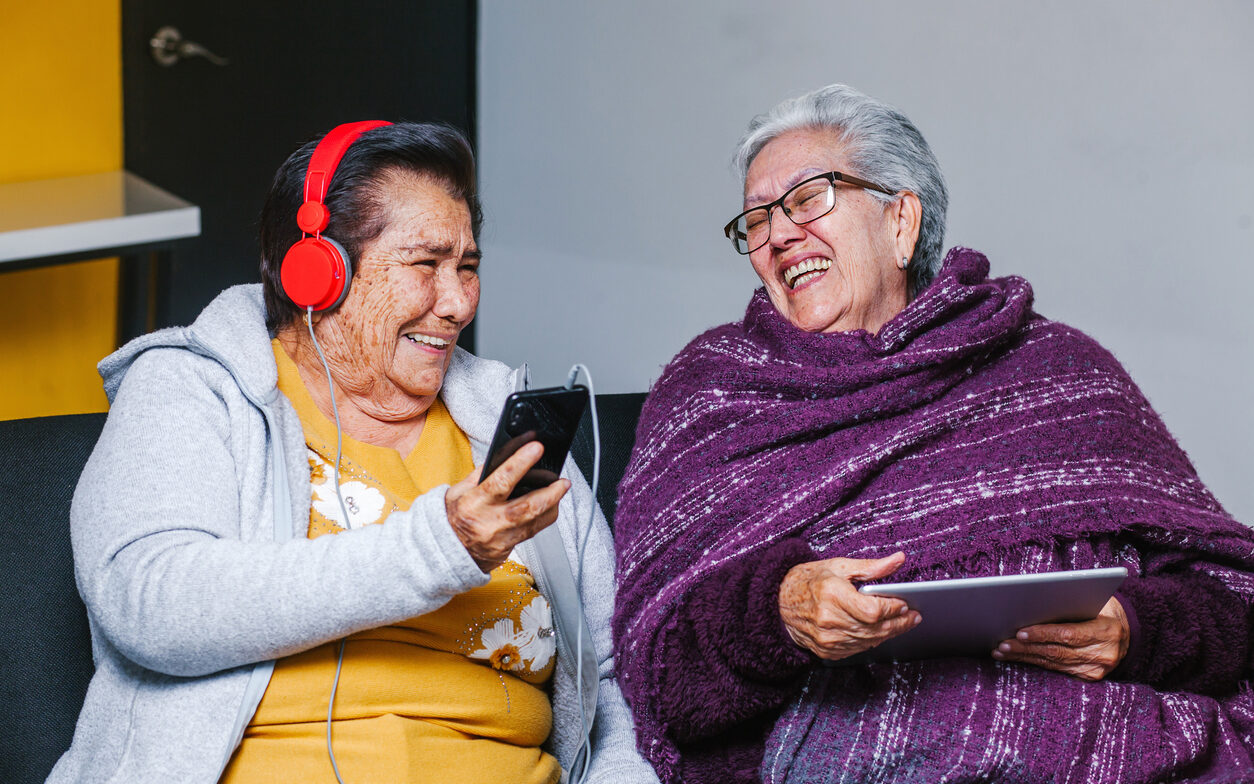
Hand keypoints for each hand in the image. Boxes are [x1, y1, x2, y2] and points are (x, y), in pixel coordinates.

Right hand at [444, 441, 569, 571]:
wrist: (446, 552)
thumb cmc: (452, 517)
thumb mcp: (457, 491)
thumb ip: (481, 475)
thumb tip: (506, 456)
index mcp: (473, 503)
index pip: (501, 480)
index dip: (521, 462)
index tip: (536, 448)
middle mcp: (489, 522)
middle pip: (527, 507)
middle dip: (550, 492)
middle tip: (563, 481)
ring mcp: (501, 538)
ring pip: (536, 521)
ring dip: (553, 504)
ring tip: (560, 489)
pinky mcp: (509, 548)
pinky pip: (533, 531)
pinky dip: (544, 517)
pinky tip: (549, 506)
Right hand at [778, 552, 920, 660]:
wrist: (779, 602)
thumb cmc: (809, 580)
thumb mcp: (839, 566)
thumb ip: (871, 566)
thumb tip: (898, 559)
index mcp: (832, 594)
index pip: (873, 610)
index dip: (893, 609)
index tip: (904, 603)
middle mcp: (828, 620)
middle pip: (875, 628)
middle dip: (899, 623)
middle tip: (913, 616)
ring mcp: (827, 639)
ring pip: (869, 641)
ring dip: (889, 633)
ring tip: (901, 623)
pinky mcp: (826, 651)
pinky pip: (858, 649)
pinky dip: (872, 641)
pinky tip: (880, 631)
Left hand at [992, 596, 1129, 680]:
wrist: (1130, 631)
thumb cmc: (1103, 608)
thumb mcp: (1094, 601)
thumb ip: (1070, 604)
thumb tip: (1032, 604)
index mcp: (1107, 631)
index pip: (1069, 635)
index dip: (1043, 634)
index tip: (1020, 632)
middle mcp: (1104, 654)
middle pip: (1057, 652)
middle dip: (1026, 648)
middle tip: (1002, 643)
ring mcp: (1096, 669)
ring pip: (1054, 662)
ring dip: (1025, 657)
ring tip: (1002, 651)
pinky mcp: (1089, 676)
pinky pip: (1057, 669)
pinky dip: (1035, 662)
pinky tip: (1018, 657)